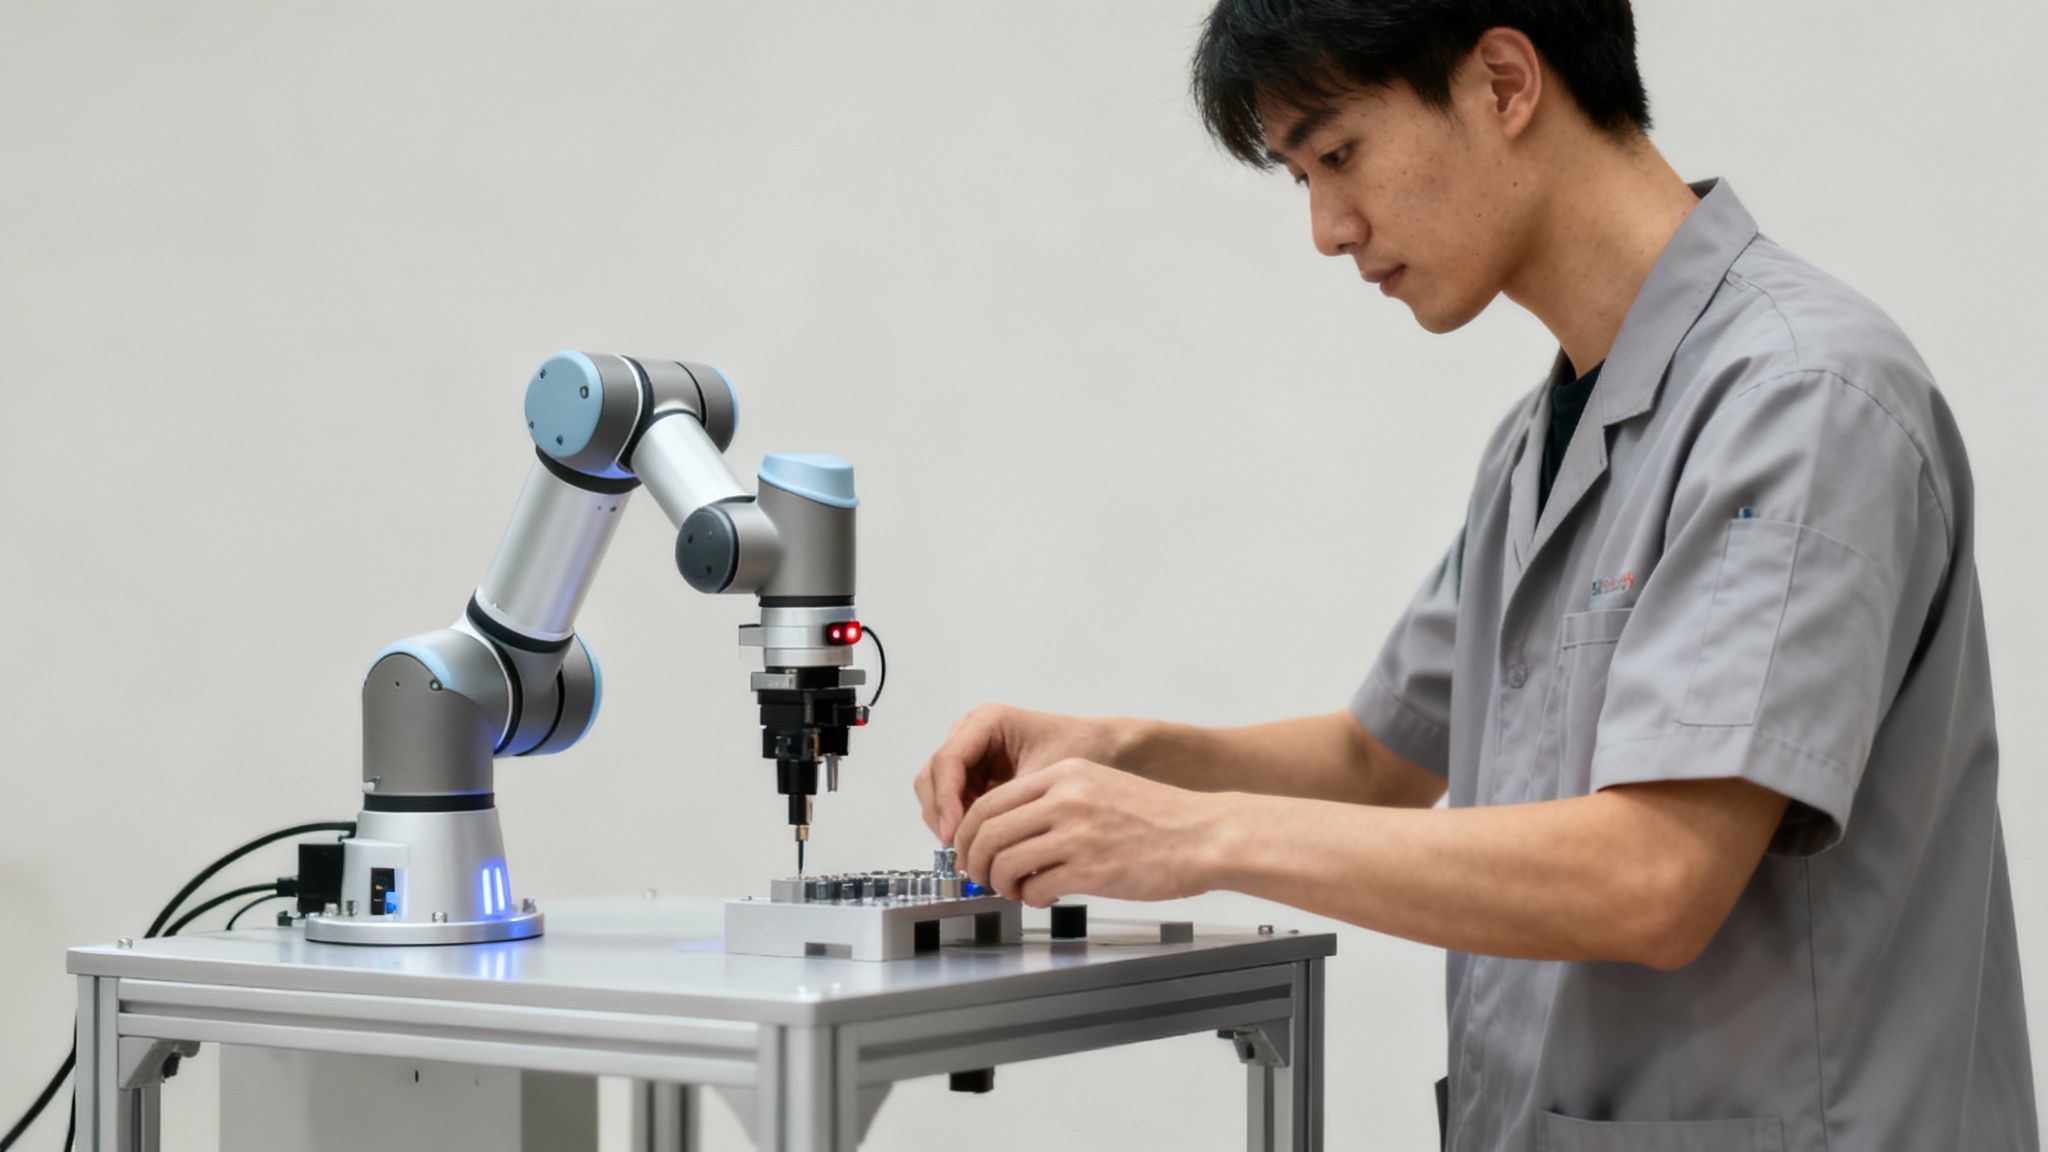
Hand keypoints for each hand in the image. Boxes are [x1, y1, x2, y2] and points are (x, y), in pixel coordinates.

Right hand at [914, 704, 1122, 844]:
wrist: (1102, 747)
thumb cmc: (1080, 750)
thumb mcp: (1046, 776)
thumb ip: (1011, 804)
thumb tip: (982, 841)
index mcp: (987, 721)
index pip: (948, 760)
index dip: (945, 799)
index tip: (954, 833)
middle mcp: (971, 732)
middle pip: (932, 774)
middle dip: (941, 813)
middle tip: (959, 848)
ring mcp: (970, 752)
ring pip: (936, 789)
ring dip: (947, 820)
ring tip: (972, 848)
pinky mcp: (974, 773)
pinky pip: (952, 799)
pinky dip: (958, 821)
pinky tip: (979, 841)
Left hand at [953, 758, 1221, 906]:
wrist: (1206, 835)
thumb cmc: (1160, 818)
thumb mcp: (1100, 787)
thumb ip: (1054, 802)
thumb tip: (1010, 831)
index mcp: (1064, 775)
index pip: (991, 802)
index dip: (969, 833)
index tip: (969, 850)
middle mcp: (1065, 798)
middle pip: (987, 832)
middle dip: (974, 861)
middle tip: (980, 877)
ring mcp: (1077, 834)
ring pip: (1004, 862)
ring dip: (999, 883)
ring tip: (1014, 889)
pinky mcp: (1091, 869)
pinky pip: (1035, 887)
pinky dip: (1030, 898)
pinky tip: (1044, 896)